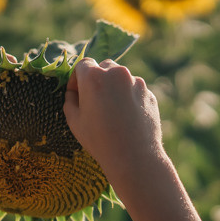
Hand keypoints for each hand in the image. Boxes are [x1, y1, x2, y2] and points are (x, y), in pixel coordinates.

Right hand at [63, 58, 164, 185]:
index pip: (83, 64)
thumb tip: (73, 92)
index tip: (77, 93)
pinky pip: (134, 90)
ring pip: (121, 78)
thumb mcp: (74, 121)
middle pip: (104, 67)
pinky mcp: (149, 94)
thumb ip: (70, 100)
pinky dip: (129, 98)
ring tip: (112, 112)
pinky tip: (126, 118)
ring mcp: (136, 82)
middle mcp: (117, 73)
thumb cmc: (99, 140)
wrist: (134, 157)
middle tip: (94, 101)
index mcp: (94, 77)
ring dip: (114, 88)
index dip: (77, 78)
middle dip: (97, 80)